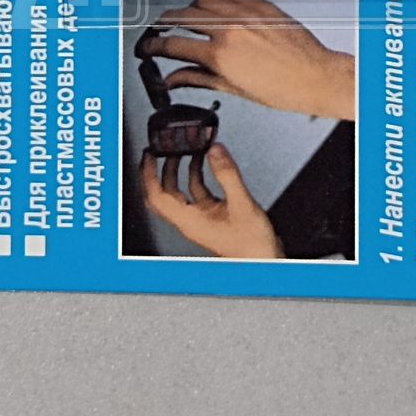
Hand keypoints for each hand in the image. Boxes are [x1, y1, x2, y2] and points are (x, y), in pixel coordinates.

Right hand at [139, 0, 355, 120]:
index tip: (148, 47)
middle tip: (161, 29)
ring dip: (194, 9)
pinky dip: (223, 0)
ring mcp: (245, 13)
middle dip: (165, 23)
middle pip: (182, 16)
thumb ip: (199, 78)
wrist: (316, 76)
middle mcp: (230, 29)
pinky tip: (225, 11)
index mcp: (220, 54)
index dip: (154, 46)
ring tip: (194, 19)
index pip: (173, 45)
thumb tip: (174, 79)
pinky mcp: (261, 4)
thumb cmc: (283, 89)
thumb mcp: (233, 88)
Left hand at [141, 144, 282, 258]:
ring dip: (179, 172)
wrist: (265, 263)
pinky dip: (197, 178)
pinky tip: (205, 165)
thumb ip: (227, 175)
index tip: (149, 156)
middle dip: (160, 171)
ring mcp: (200, 220)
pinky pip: (197, 194)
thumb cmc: (252, 247)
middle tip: (160, 151)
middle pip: (164, 194)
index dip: (149, 175)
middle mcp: (190, 222)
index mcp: (189, 221)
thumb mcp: (242, 204)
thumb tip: (215, 151)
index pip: (157, 196)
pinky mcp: (212, 218)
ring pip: (180, 193)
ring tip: (184, 151)